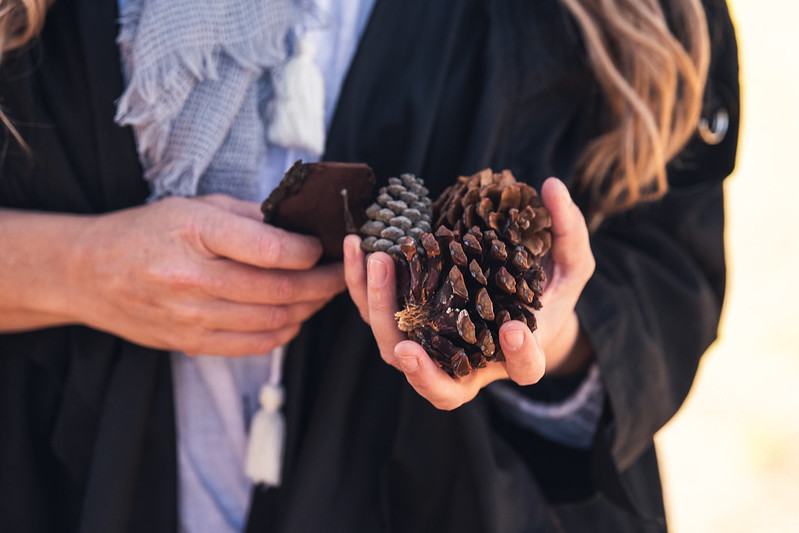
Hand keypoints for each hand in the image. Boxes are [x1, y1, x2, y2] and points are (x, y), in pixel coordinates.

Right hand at [67, 194, 344, 354]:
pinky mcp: (190, 343)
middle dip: (322, 283)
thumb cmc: (145, 232)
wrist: (89, 273)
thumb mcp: (193, 206)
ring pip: (273, 321)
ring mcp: (191, 317)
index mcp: (197, 233)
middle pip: (280, 290)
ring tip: (321, 294)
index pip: (273, 250)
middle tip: (340, 274)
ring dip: (308, 309)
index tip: (324, 247)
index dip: (310, 252)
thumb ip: (249, 217)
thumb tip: (301, 229)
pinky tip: (293, 316)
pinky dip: (283, 332)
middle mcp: (193, 279)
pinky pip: (253, 345)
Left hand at [343, 177, 593, 409]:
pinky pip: (376, 314)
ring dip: (379, 312)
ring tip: (376, 261)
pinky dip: (359, 286)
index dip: (519, 356)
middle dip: (421, 371)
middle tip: (407, 346)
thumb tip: (553, 186)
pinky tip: (356, 246)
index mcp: (517, 357)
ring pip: (396, 351)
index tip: (515, 331)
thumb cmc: (545, 290)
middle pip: (442, 386)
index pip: (524, 368)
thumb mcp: (568, 264)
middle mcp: (471, 365)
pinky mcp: (407, 323)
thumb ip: (567, 231)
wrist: (511, 300)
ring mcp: (434, 348)